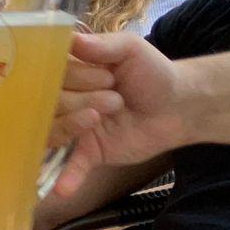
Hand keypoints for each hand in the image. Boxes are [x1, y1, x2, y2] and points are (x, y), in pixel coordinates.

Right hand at [52, 32, 190, 198]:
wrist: (181, 106)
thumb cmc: (154, 73)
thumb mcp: (131, 49)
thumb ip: (103, 45)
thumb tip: (71, 40)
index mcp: (71, 72)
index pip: (49, 74)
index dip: (70, 76)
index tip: (100, 75)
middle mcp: (67, 99)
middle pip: (48, 103)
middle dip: (78, 99)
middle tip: (114, 97)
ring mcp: (76, 128)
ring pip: (53, 131)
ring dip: (72, 125)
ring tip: (100, 118)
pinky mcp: (91, 152)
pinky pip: (72, 166)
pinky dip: (66, 177)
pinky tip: (61, 189)